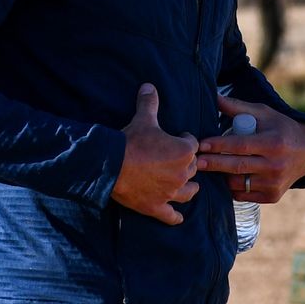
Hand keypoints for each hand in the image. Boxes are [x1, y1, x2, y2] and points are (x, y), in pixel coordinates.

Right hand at [112, 84, 199, 224]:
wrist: (111, 165)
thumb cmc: (131, 141)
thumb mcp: (143, 119)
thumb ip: (149, 102)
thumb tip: (149, 85)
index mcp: (184, 152)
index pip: (193, 145)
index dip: (185, 141)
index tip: (177, 139)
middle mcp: (183, 173)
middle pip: (193, 168)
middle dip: (187, 164)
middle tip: (175, 160)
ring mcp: (171, 193)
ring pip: (189, 192)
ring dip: (189, 188)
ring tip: (188, 186)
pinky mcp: (157, 207)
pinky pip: (171, 215)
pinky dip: (175, 217)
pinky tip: (178, 218)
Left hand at [196, 94, 304, 203]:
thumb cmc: (281, 128)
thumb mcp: (264, 114)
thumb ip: (238, 107)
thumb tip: (214, 97)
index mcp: (274, 143)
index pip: (240, 145)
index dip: (218, 145)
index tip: (201, 144)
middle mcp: (275, 165)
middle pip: (237, 166)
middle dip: (213, 164)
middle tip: (194, 161)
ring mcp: (274, 183)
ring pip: (238, 182)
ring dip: (220, 176)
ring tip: (207, 168)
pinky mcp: (272, 196)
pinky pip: (244, 194)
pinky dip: (232, 187)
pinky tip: (224, 178)